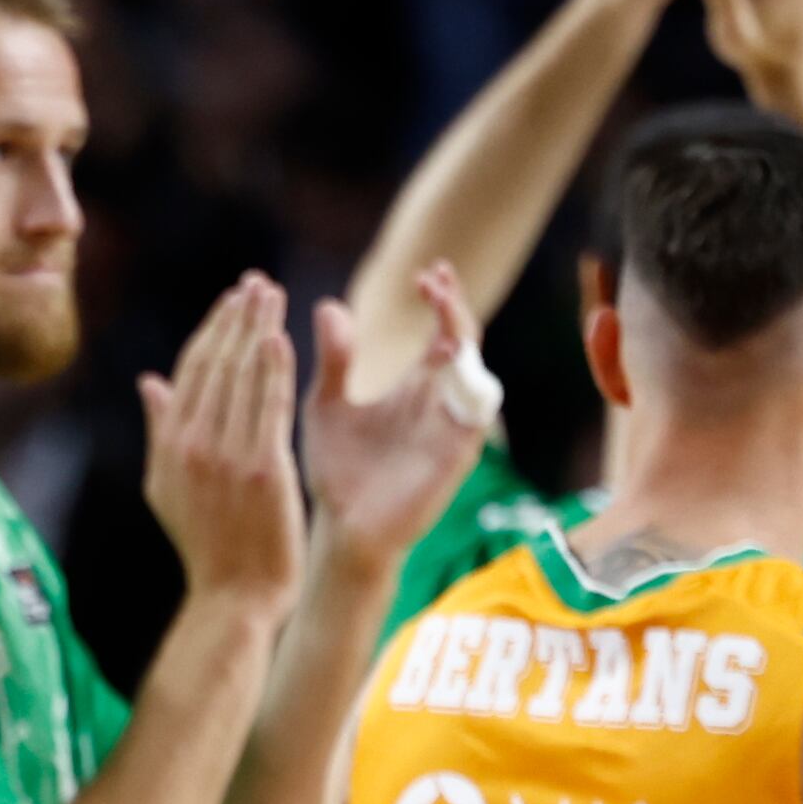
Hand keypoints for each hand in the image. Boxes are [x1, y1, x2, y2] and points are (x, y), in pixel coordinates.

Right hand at [142, 276, 307, 602]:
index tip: (233, 298)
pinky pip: (267, 407)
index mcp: (169, 445)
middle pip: (216, 365)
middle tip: (257, 283)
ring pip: (241, 378)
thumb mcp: (167, 487)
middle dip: (236, 318)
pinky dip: (272, 369)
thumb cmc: (209, 546)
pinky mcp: (261, 470)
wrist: (234, 599)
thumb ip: (161, 430)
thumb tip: (149, 380)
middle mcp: (191, 445)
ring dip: (256, 330)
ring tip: (272, 295)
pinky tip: (279, 337)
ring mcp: (225, 457)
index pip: (192, 371)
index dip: (213, 329)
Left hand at [306, 261, 495, 575]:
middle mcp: (441, 403)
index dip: (441, 300)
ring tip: (443, 314)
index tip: (424, 273)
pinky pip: (473, 419)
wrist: (342, 530)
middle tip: (436, 279)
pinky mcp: (455, 458)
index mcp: (417, 386)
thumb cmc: (339, 470)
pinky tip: (450, 364)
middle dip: (456, 310)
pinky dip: (467, 392)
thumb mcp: (328, 404)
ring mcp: (452, 430)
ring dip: (462, 344)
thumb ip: (335, 359)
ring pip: (474, 375)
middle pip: (466, 344)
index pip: (442, 331)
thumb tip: (328, 304)